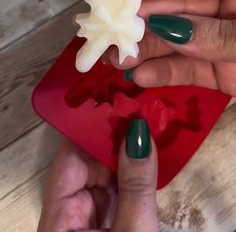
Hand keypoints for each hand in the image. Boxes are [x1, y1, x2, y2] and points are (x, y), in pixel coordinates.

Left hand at [37, 119, 158, 231]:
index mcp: (58, 221)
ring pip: (105, 178)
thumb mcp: (133, 231)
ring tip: (147, 126)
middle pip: (88, 167)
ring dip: (127, 156)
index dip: (90, 130)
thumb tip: (139, 134)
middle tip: (138, 111)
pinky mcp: (106, 227)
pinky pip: (117, 194)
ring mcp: (87, 222)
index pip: (68, 161)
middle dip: (114, 141)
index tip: (112, 103)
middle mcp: (68, 217)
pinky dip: (133, 178)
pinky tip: (148, 156)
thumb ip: (135, 186)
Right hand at [108, 0, 235, 95]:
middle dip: (137, 17)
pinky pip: (185, 69)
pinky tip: (141, 76)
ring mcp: (216, 40)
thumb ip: (217, 34)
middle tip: (103, 27)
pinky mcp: (217, 70)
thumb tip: (167, 29)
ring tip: (116, 58)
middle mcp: (222, 8)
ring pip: (172, 40)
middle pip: (172, 7)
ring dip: (142, 48)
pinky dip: (162, 73)